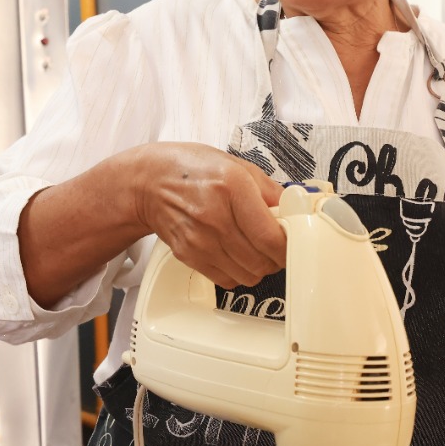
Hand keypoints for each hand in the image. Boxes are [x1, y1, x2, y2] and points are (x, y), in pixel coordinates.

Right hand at [131, 143, 286, 289]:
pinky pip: (226, 280)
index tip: (292, 241)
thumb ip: (270, 190)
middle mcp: (216, 216)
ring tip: (255, 250)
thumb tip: (296, 210)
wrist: (148, 183)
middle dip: (277, 257)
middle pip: (262, 261)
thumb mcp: (237, 165)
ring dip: (259, 268)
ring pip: (248, 276)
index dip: (288, 247)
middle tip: (275, 244)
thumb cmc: (192, 169)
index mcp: (232, 187)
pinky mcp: (189, 256)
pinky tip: (236, 255)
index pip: (270, 237)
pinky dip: (238, 273)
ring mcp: (200, 240)